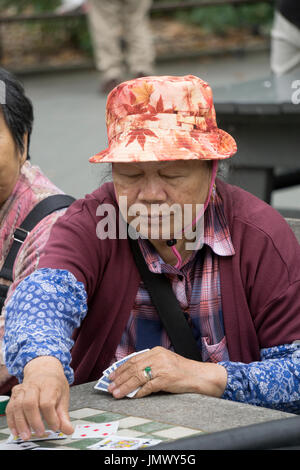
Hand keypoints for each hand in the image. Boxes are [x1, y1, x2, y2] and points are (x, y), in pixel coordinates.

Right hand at [5, 356, 73, 439]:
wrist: (43, 369)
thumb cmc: (54, 383)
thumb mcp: (63, 396)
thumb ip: (64, 415)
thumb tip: (68, 430)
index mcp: (49, 385)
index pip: (47, 402)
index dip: (51, 417)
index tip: (55, 427)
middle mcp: (34, 386)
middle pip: (30, 403)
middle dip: (34, 421)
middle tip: (40, 432)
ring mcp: (22, 389)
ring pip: (18, 406)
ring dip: (21, 423)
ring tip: (27, 435)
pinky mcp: (15, 395)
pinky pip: (10, 409)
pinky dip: (12, 422)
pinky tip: (17, 431)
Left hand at [107, 347, 226, 398]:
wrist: (201, 376)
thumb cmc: (183, 372)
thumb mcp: (164, 364)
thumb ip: (149, 367)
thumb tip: (131, 378)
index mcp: (156, 351)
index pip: (133, 359)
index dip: (121, 368)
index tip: (112, 376)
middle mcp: (157, 356)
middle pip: (133, 367)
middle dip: (119, 378)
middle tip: (110, 387)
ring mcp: (162, 367)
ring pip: (137, 376)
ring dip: (125, 386)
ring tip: (116, 393)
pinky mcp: (166, 378)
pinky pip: (148, 386)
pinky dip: (139, 392)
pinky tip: (133, 397)